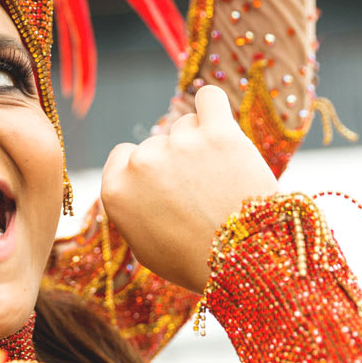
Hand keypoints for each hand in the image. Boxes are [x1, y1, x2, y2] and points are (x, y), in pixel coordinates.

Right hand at [100, 86, 277, 292]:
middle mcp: (142, 162)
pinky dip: (213, 107)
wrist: (246, 264)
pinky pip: (209, 98)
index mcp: (116, 190)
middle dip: (175, 162)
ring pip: (184, 126)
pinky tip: (219, 122)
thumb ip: (128, 209)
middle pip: (156, 143)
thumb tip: (130, 186)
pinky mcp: (219, 133)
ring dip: (198, 143)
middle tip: (199, 193)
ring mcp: (180, 144)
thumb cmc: (194, 262)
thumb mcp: (143, 247)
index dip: (145, 171)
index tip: (164, 186)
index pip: (122, 156)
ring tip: (218, 178)